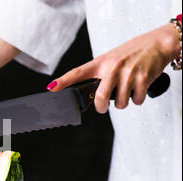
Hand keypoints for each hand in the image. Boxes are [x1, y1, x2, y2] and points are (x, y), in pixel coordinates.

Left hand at [46, 23, 180, 112]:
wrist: (158, 43)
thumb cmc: (132, 53)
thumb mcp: (111, 59)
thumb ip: (100, 74)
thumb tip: (90, 94)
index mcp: (101, 63)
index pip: (78, 72)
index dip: (63, 81)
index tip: (51, 88)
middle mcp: (112, 68)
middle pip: (99, 98)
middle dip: (101, 107)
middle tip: (103, 106)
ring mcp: (127, 74)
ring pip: (120, 103)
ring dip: (124, 102)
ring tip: (128, 90)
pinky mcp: (142, 79)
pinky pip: (136, 100)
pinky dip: (138, 99)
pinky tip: (138, 89)